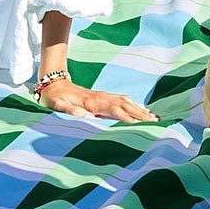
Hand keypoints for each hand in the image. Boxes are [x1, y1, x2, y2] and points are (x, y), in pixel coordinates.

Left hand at [38, 78, 156, 121]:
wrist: (53, 83)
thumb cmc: (54, 98)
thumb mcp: (57, 105)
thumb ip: (70, 111)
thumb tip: (87, 117)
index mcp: (91, 103)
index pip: (114, 110)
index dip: (127, 118)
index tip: (139, 125)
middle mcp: (101, 97)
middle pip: (126, 105)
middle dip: (141, 114)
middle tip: (156, 123)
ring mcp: (103, 95)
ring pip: (127, 102)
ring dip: (140, 110)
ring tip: (154, 118)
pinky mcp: (103, 96)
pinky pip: (123, 100)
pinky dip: (135, 105)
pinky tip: (142, 110)